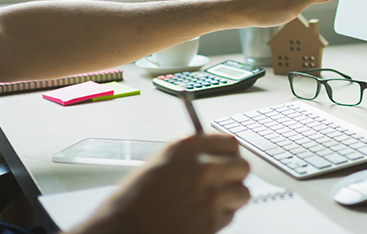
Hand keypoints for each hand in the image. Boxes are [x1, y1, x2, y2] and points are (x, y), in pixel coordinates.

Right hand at [74, 135, 249, 233]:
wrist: (123, 230)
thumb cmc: (133, 201)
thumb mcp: (159, 162)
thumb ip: (189, 156)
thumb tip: (210, 154)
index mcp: (188, 147)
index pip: (230, 142)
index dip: (229, 154)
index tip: (226, 160)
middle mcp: (203, 166)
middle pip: (242, 165)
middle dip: (234, 176)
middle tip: (222, 184)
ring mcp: (210, 193)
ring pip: (242, 192)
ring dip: (230, 199)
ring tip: (209, 204)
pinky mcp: (212, 219)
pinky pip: (230, 215)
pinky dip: (220, 218)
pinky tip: (199, 217)